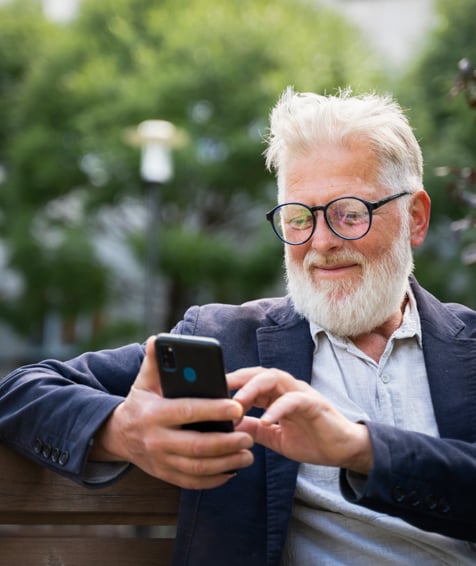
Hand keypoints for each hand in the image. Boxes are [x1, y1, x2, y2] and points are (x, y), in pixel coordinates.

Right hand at [91, 337, 253, 488]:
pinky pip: (193, 482)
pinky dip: (215, 479)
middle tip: (249, 435)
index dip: (213, 410)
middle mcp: (156, 440)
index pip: (188, 411)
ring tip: (248, 453)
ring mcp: (161, 461)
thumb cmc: (140, 402)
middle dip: (226, 442)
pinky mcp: (166, 475)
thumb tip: (158, 339)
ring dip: (226, 462)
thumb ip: (155, 362)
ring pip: (198, 468)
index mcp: (154, 414)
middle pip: (196, 446)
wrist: (119, 436)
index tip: (237, 407)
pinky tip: (233, 469)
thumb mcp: (144, 381)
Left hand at [230, 367, 372, 473]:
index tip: (210, 392)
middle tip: (216, 389)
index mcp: (276, 395)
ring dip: (253, 388)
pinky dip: (277, 408)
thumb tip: (228, 426)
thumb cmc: (311, 440)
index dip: (231, 385)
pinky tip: (265, 420)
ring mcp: (301, 393)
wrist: (343, 450)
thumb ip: (254, 429)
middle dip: (237, 379)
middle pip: (258, 373)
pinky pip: (293, 400)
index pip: (250, 382)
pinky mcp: (314, 404)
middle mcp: (287, 389)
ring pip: (274, 378)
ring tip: (236, 403)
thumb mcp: (274, 438)